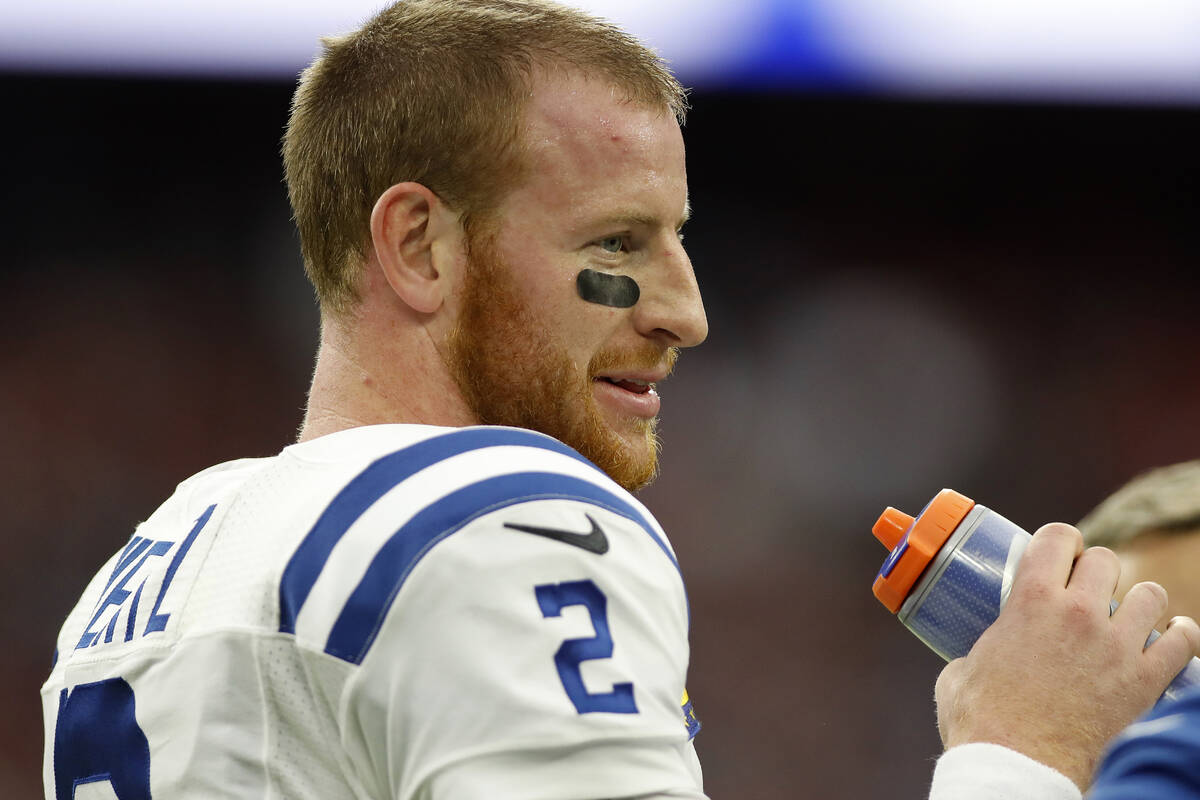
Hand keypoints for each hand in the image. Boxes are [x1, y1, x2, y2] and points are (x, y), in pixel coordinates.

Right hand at [934, 522, 1199, 790]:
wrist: (1018, 767)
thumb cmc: (982, 722)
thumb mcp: (962, 668)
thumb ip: (980, 648)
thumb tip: (981, 652)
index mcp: (1031, 600)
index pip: (1058, 536)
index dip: (1061, 540)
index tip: (1060, 554)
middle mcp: (1079, 613)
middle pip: (1105, 560)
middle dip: (1095, 569)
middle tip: (1085, 590)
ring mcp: (1116, 646)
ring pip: (1150, 594)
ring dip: (1138, 601)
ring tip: (1126, 617)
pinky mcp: (1144, 681)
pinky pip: (1183, 643)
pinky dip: (1179, 637)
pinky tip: (1170, 639)